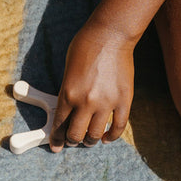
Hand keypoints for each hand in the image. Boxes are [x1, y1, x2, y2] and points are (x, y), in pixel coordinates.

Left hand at [49, 21, 135, 151]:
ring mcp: (106, 103)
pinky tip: (106, 138)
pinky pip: (118, 126)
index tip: (56, 146)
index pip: (60, 125)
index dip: (57, 139)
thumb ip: (68, 92)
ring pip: (96, 134)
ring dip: (91, 140)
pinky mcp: (124, 100)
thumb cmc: (85, 46)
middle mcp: (86, 102)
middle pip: (76, 134)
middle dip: (72, 141)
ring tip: (90, 140)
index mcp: (68, 93)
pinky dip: (112, 136)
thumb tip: (70, 111)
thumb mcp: (67, 71)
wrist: (110, 35)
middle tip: (73, 141)